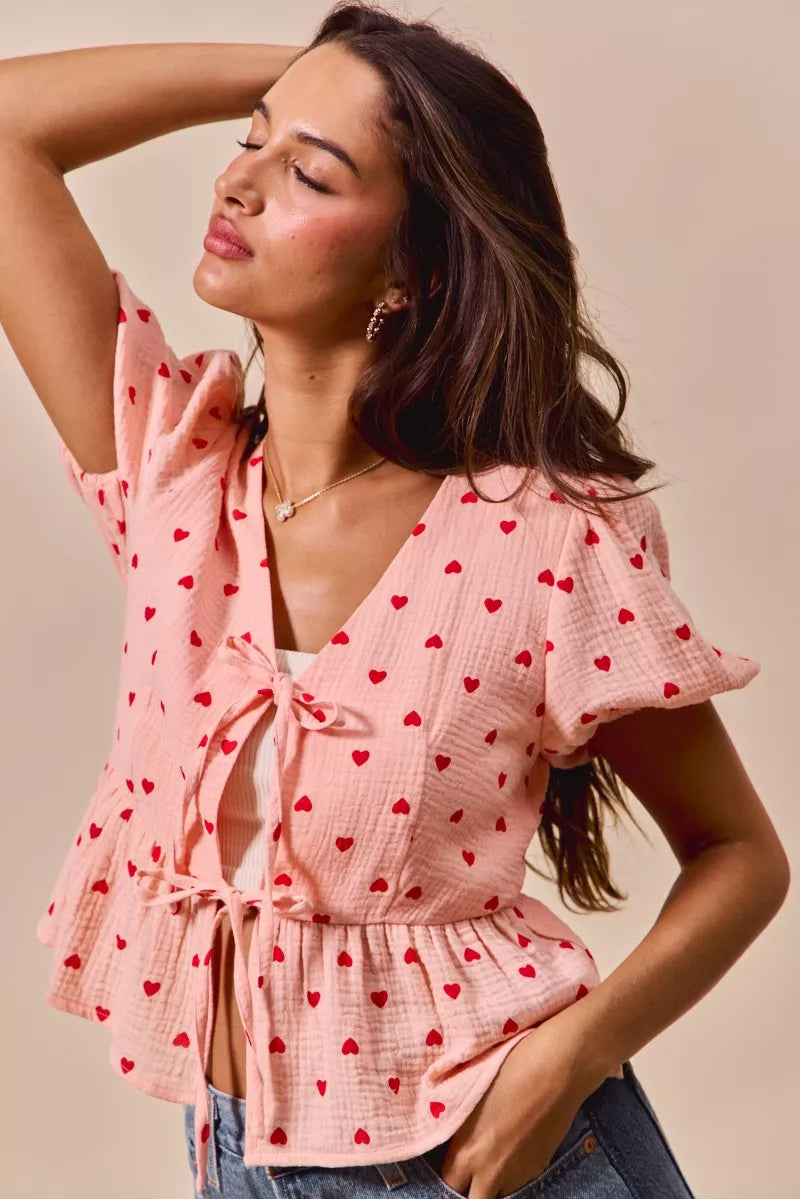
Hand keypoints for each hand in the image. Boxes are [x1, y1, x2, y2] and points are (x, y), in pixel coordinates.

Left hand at [436, 1021, 596, 1198]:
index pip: (448, 1183)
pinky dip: (515, 1172)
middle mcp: (491, 1171)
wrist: (558, 1070)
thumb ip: (459, 1122)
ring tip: (495, 1155)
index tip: (452, 1161)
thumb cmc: (510, 1069)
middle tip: (471, 1167)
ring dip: (494, 1182)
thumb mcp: (472, 1093)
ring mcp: (518, 1173)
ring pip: (500, 1193)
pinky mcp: (540, 1167)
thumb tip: (453, 1132)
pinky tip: (517, 1146)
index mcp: (467, 1151)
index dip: (449, 1172)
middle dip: (470, 1187)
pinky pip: (520, 1181)